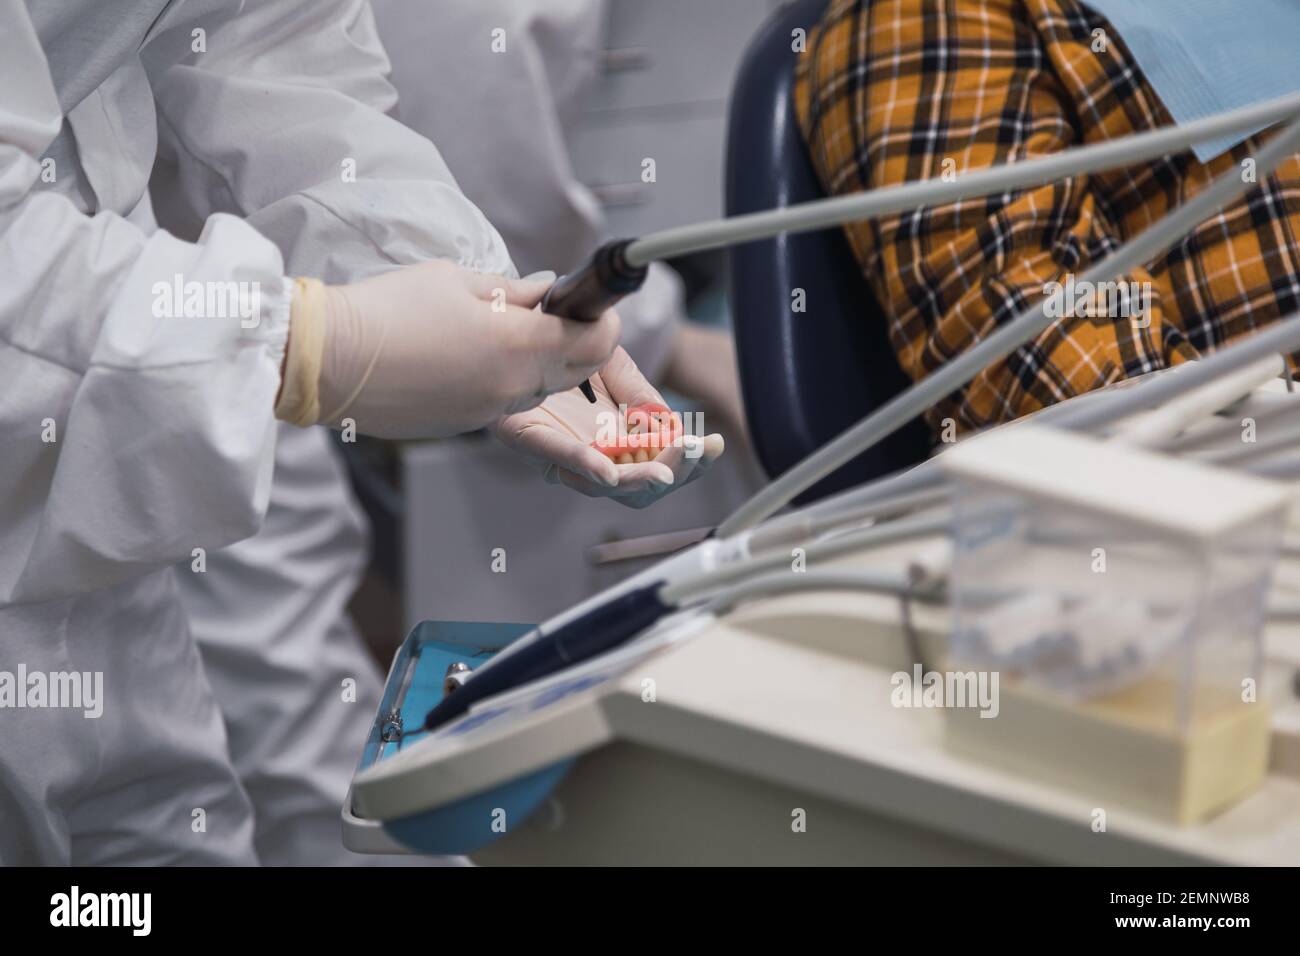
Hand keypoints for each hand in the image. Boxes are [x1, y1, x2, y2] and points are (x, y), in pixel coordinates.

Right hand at [290, 260, 619, 437]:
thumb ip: (513, 291)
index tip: (588, 305)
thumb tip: (546, 292)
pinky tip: (470, 357)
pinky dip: (504, 381)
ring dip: (538, 364)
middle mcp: (513, 387)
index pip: (596, 341)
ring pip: (540, 390)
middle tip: (551, 316)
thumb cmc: (388, 309)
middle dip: (575, 345)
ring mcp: (489, 413)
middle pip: (576, 372)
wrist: (329, 361)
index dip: (600, 321)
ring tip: (502, 333)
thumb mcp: (456, 280)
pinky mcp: (465, 426)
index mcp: (518, 345)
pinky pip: (505, 403)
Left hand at [493, 346, 724, 508]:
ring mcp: (559, 450)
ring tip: (666, 470)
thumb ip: (641, 394)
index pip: (659, 465)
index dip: (690, 462)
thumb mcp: (616, 363)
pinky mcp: (525, 436)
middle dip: (674, 472)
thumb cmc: (564, 343)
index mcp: (616, 439)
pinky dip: (585, 466)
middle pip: (637, 487)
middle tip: (696, 451)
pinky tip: (607, 472)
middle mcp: (590, 451)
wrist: (517, 319)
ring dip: (639, 476)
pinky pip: (557, 457)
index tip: (713, 445)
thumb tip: (669, 427)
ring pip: (604, 483)